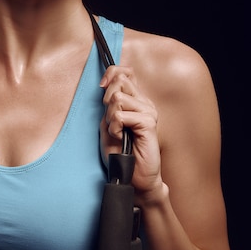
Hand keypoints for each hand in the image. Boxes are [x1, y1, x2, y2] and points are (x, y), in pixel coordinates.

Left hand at [100, 65, 161, 195]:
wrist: (133, 176)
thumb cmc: (119, 152)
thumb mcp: (108, 123)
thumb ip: (109, 104)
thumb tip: (107, 83)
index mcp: (136, 100)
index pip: (125, 72)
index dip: (111, 74)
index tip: (102, 87)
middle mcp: (145, 103)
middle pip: (120, 81)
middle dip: (107, 100)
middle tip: (111, 121)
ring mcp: (149, 112)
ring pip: (118, 99)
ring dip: (110, 118)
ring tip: (117, 132)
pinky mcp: (148, 123)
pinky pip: (121, 116)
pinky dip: (114, 127)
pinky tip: (120, 137)